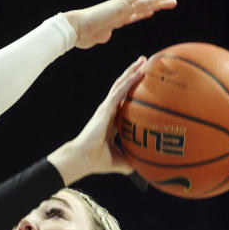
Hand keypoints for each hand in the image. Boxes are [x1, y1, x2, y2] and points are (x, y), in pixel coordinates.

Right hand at [48, 56, 146, 184]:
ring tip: (143, 60)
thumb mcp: (119, 160)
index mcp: (111, 121)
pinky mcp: (105, 109)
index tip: (144, 84)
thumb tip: (144, 169)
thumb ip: (130, 161)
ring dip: (132, 71)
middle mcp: (109, 111)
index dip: (133, 92)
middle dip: (133, 75)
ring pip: (121, 85)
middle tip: (145, 64)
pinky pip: (119, 91)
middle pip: (123, 88)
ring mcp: (106, 108)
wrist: (83, 159)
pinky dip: (129, 81)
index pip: (124, 102)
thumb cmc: (97, 161)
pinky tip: (139, 72)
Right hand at [63, 0, 176, 49]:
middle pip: (144, 6)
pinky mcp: (121, 4)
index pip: (134, 15)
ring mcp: (122, 7)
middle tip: (172, 0)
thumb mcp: (97, 37)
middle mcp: (121, 11)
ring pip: (145, 0)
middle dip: (158, 4)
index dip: (144, 13)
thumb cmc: (83, 35)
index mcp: (116, 20)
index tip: (153, 11)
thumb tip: (106, 35)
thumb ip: (103, 36)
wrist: (77, 29)